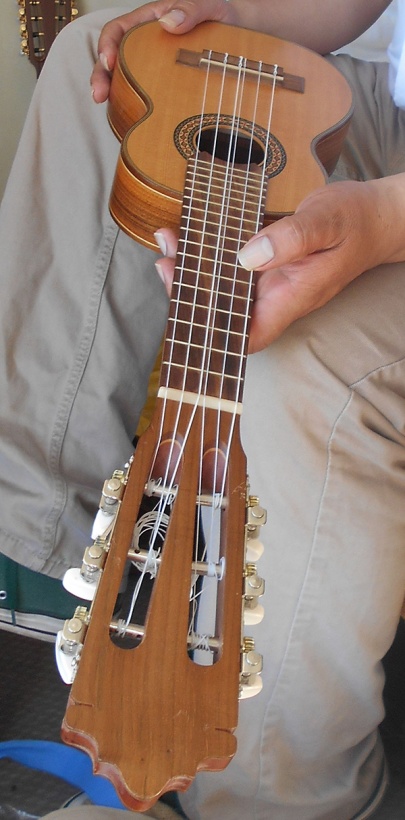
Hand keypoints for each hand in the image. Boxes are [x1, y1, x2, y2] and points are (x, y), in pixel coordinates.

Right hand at [91, 0, 235, 101]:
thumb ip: (191, 9)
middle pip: (112, 58)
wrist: (240, 32)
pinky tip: (132, 118)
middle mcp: (145, 44)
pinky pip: (143, 93)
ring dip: (112, 93)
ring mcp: (151, 65)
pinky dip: (134, 105)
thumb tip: (169, 21)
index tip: (108, 61)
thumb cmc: (222, 15)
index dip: (108, 45)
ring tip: (109, 108)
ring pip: (123, 78)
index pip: (118, 30)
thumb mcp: (210, 6)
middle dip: (101, 76)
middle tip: (98, 95)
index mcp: (150, 22)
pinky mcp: (162, 84)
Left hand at [154, 176, 404, 352]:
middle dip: (190, 293)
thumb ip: (290, 239)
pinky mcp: (267, 262)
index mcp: (292, 297)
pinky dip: (209, 252)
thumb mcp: (326, 222)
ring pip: (224, 287)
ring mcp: (271, 280)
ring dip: (194, 269)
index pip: (250, 336)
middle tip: (167, 262)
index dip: (216, 337)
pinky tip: (190, 232)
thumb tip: (247, 256)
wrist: (376, 215)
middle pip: (226, 312)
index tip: (185, 312)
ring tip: (169, 240)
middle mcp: (277, 295)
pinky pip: (232, 265)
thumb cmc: (357, 220)